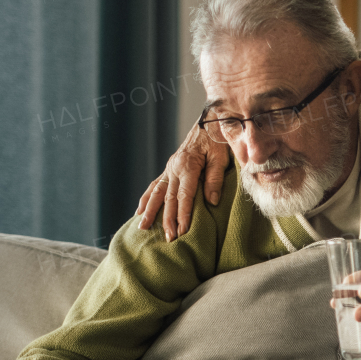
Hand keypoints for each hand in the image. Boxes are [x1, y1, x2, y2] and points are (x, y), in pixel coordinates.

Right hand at [135, 122, 231, 241]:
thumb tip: (212, 201)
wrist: (210, 121)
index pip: (184, 196)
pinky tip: (139, 211)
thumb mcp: (222, 157)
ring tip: (143, 228)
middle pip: (169, 198)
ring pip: (157, 193)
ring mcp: (169, 168)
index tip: (183, 231)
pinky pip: (155, 186)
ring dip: (150, 211)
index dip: (183, 214)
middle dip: (168, 219)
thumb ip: (215, 178)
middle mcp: (174, 168)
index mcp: (187, 165)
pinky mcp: (169, 169)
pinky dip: (146, 199)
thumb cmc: (218, 139)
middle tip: (169, 238)